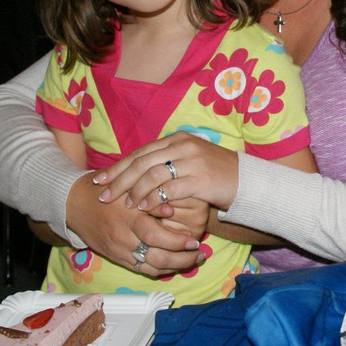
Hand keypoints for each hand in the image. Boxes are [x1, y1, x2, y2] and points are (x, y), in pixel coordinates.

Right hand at [66, 173, 202, 276]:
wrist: (75, 203)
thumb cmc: (107, 190)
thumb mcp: (129, 187)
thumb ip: (150, 198)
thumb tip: (172, 208)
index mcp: (128, 218)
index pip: (156, 236)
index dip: (178, 241)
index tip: (195, 240)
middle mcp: (123, 238)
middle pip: (156, 258)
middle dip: (181, 260)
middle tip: (199, 254)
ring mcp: (118, 251)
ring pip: (150, 268)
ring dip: (174, 267)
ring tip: (192, 261)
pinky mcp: (116, 258)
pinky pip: (141, 270)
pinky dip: (159, 269)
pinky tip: (174, 264)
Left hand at [93, 131, 239, 212]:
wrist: (245, 180)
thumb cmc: (214, 173)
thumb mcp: (189, 159)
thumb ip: (166, 160)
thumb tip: (136, 170)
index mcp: (177, 138)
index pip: (140, 152)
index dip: (118, 166)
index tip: (100, 180)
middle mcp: (183, 145)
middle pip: (142, 162)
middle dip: (119, 180)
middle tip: (103, 195)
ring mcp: (192, 161)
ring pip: (153, 174)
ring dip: (135, 190)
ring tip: (124, 204)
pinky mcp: (200, 179)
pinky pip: (169, 189)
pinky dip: (153, 198)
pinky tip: (144, 207)